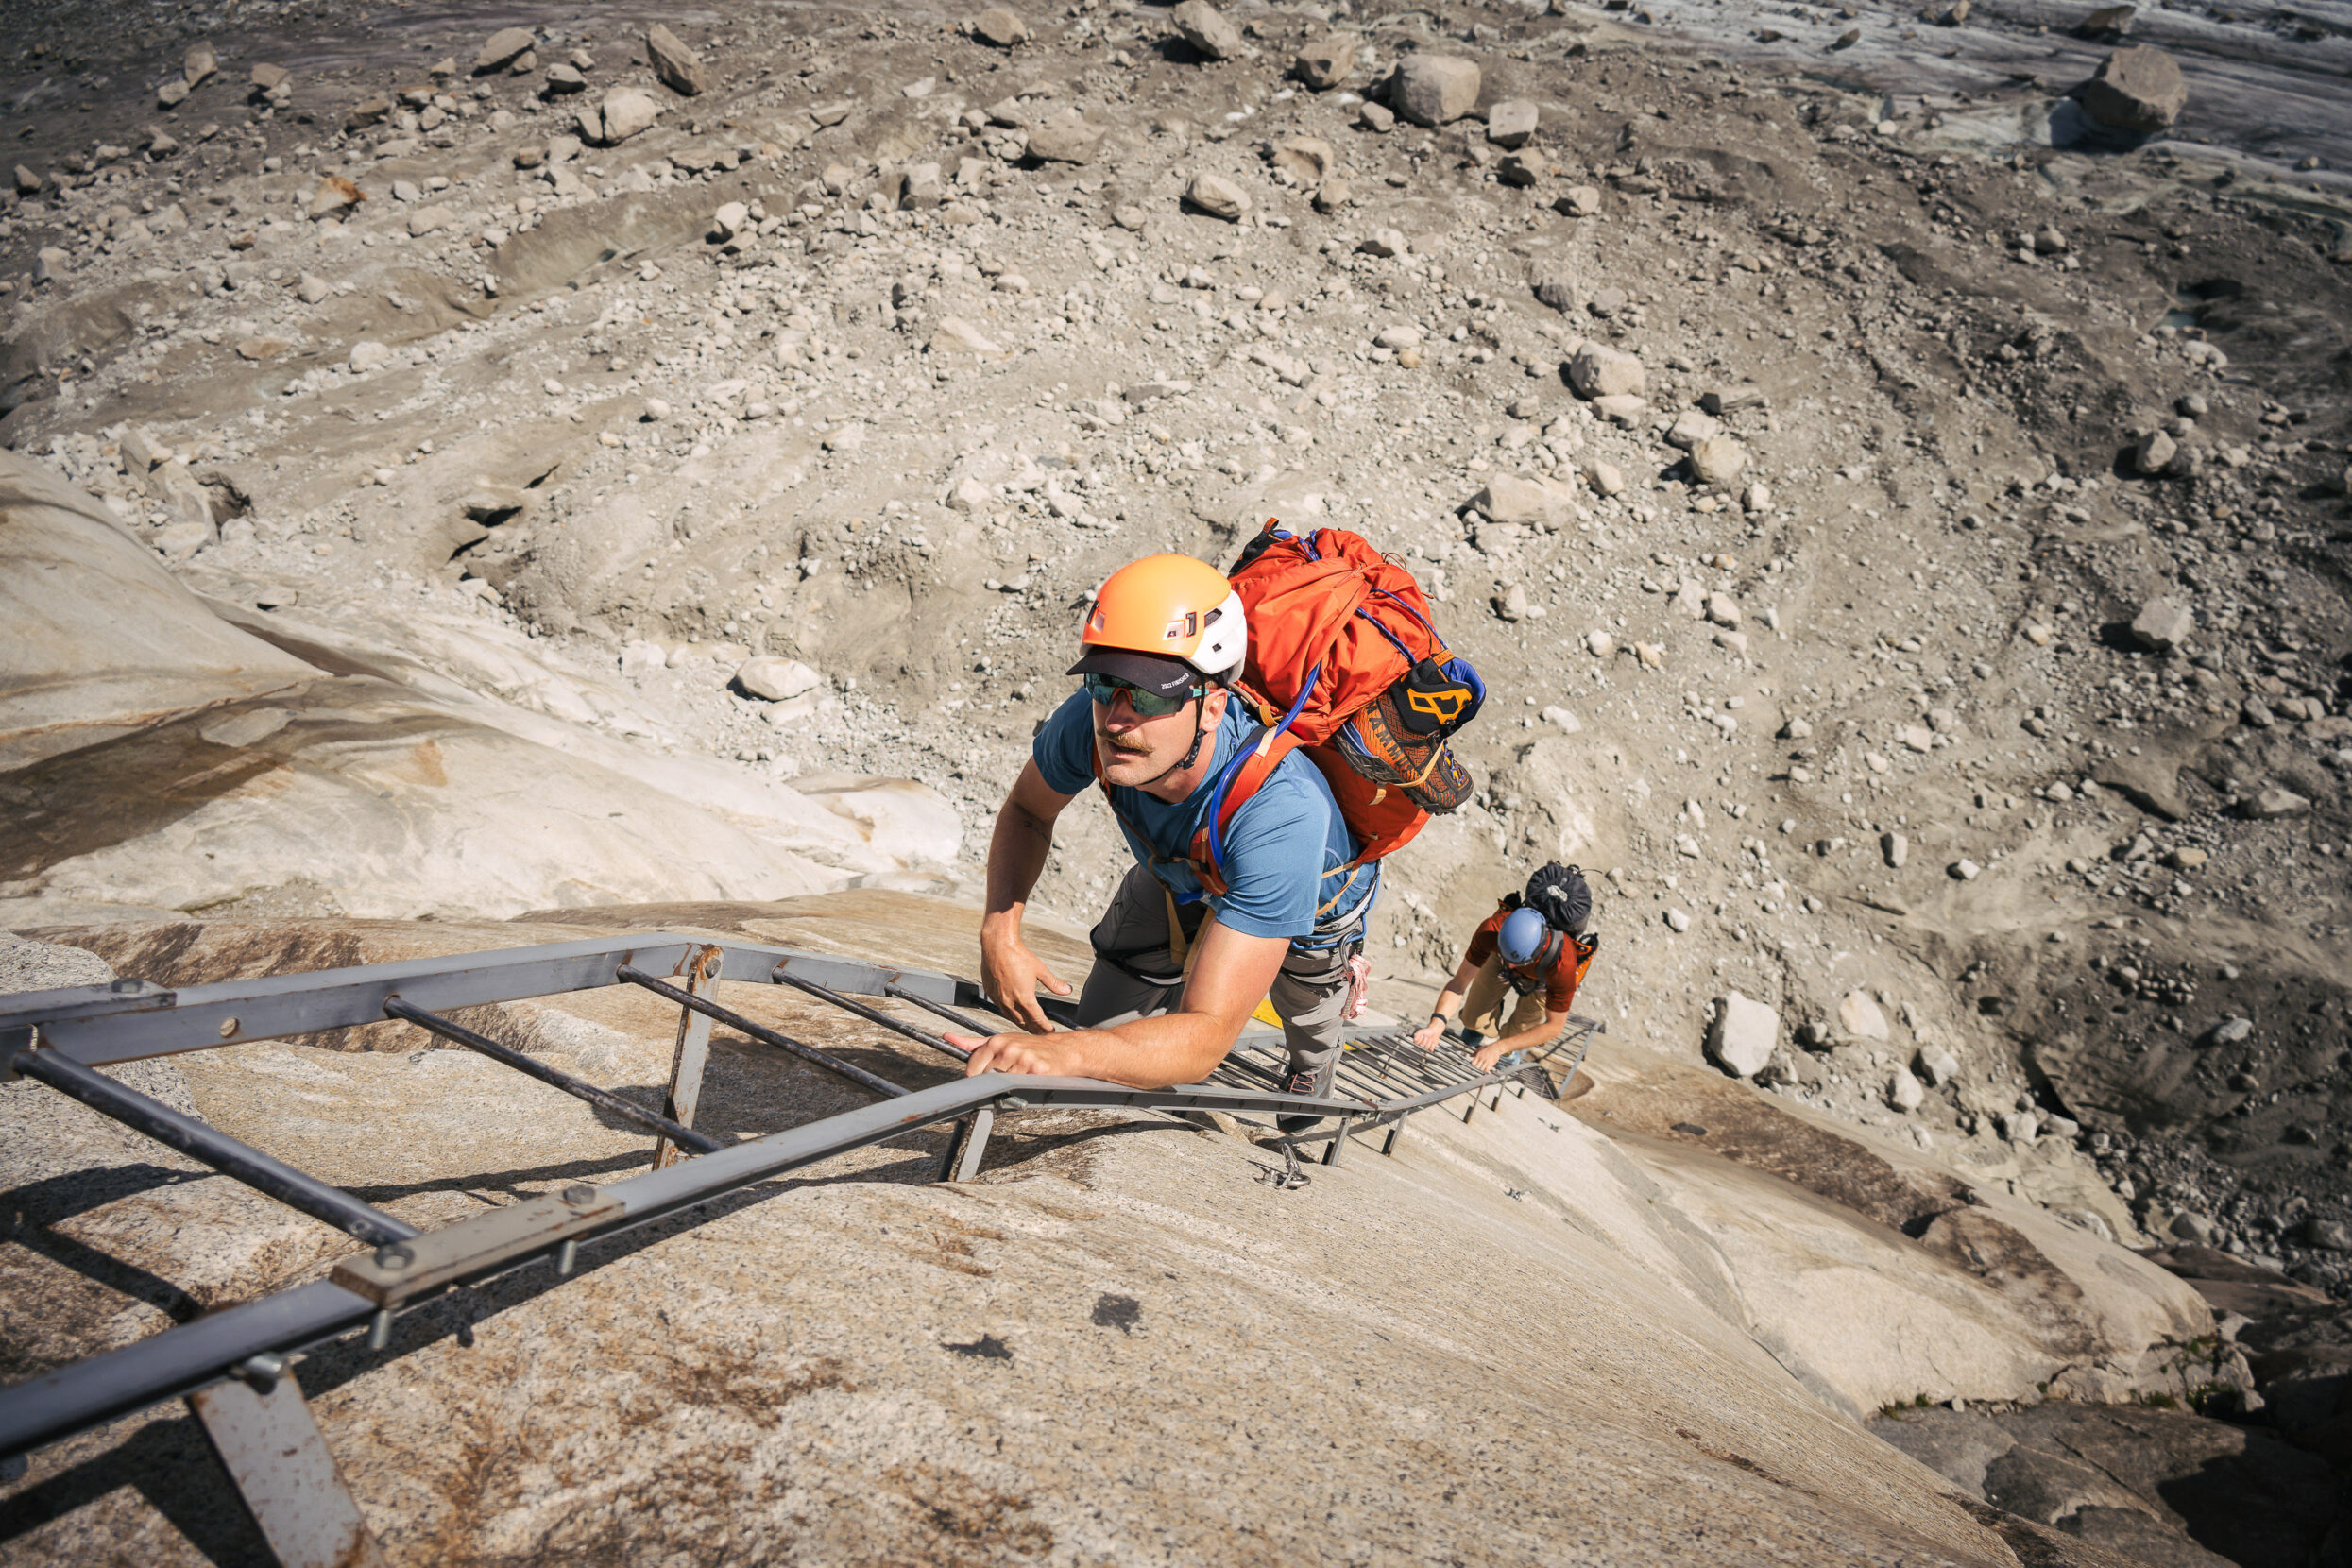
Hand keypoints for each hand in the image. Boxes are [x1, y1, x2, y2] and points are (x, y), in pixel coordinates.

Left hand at [952, 1030, 1087, 1076]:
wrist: (1062, 1050)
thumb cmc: (1030, 1047)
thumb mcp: (1001, 1041)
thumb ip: (973, 1043)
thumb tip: (948, 1037)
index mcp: (996, 1042)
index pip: (973, 1070)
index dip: (977, 1078)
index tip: (985, 1079)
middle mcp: (1008, 1049)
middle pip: (987, 1080)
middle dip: (995, 1083)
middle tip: (1008, 1077)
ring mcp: (1022, 1059)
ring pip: (1003, 1085)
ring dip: (1011, 1086)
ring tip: (1021, 1076)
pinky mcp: (1036, 1070)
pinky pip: (1020, 1088)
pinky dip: (1023, 1087)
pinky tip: (1030, 1079)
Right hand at [978, 918, 1069, 1033]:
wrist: (997, 946)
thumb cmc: (1017, 955)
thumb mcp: (1040, 970)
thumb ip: (1054, 983)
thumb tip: (1067, 990)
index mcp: (1024, 997)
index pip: (1037, 1019)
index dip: (1044, 1027)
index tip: (1049, 1030)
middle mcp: (1010, 1001)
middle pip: (1023, 1022)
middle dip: (1033, 1028)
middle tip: (1040, 1031)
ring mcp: (999, 998)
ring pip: (1011, 1017)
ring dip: (1020, 1023)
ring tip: (1028, 1025)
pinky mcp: (991, 993)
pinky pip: (1001, 1008)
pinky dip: (1009, 1013)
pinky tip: (1012, 1011)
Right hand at [1411, 1021, 1445, 1050]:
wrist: (1434, 1032)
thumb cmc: (1426, 1032)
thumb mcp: (1421, 1031)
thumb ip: (1417, 1034)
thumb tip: (1415, 1039)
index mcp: (1417, 1041)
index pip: (1416, 1043)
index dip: (1419, 1040)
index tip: (1422, 1036)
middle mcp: (1420, 1045)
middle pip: (1421, 1046)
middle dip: (1424, 1041)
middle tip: (1426, 1037)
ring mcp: (1425, 1047)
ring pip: (1426, 1048)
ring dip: (1429, 1042)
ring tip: (1430, 1039)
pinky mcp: (1430, 1049)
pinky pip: (1430, 1049)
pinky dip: (1432, 1046)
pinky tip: (1432, 1043)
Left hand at [1471, 1041, 1507, 1072]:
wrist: (1496, 1048)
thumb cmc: (1488, 1048)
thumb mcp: (1480, 1049)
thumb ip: (1475, 1053)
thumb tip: (1470, 1056)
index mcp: (1478, 1055)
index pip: (1473, 1063)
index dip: (1474, 1064)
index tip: (1475, 1064)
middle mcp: (1482, 1058)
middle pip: (1477, 1067)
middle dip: (1478, 1067)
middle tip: (1480, 1065)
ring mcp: (1486, 1061)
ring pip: (1481, 1069)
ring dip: (1482, 1068)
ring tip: (1484, 1066)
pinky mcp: (1491, 1063)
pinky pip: (1486, 1070)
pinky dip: (1486, 1070)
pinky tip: (1487, 1068)